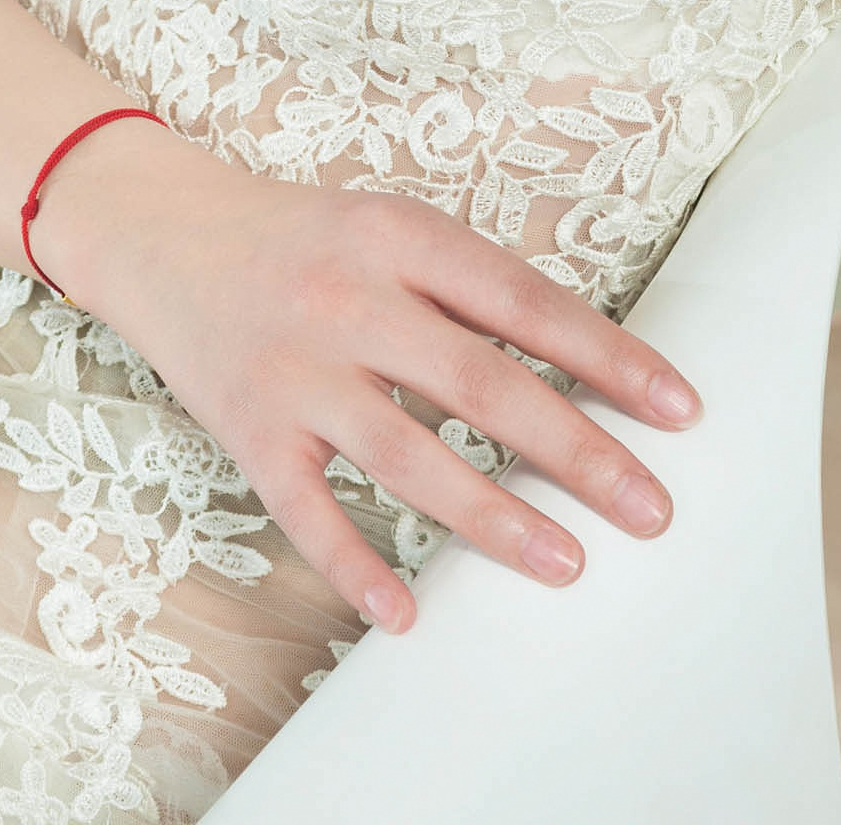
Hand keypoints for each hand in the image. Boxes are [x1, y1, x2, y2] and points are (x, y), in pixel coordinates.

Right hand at [38, 122, 702, 634]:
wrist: (161, 229)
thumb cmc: (304, 236)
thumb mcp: (390, 225)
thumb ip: (469, 286)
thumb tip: (584, 366)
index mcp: (401, 236)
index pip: (524, 303)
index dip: (608, 356)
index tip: (679, 409)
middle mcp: (351, 299)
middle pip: (481, 384)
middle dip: (577, 451)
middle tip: (650, 508)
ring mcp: (296, 369)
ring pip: (406, 456)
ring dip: (492, 518)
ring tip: (567, 562)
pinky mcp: (248, 429)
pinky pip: (308, 511)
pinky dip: (356, 566)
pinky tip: (406, 614)